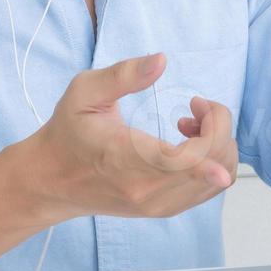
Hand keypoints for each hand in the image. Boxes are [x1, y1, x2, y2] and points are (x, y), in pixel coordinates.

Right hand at [24, 53, 237, 221]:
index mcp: (125, 158)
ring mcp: (157, 205)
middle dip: (217, 124)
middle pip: (215, 162)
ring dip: (217, 144)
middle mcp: (146, 189)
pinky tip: (187, 144)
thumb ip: (123, 75)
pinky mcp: (164, 210)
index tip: (204, 106)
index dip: (216, 136)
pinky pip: (209, 189)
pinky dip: (212, 161)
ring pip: (219, 178)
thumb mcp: (84, 92)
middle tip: (194, 105)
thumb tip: (161, 60)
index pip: (186, 160)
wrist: (50, 182)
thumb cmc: (68, 132)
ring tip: (189, 124)